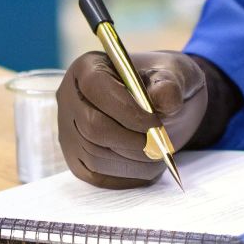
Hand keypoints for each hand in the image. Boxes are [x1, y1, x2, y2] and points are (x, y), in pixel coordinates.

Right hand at [56, 50, 209, 188]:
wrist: (160, 106)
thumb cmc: (163, 84)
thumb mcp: (174, 74)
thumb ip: (170, 84)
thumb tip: (164, 98)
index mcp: (88, 67)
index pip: (95, 87)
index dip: (126, 109)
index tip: (155, 124)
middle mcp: (70, 98)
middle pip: (91, 126)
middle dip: (131, 141)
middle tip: (160, 146)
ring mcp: (69, 131)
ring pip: (94, 155)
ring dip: (133, 162)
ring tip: (159, 155)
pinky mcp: (76, 158)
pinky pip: (96, 175)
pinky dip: (126, 176)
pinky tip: (148, 167)